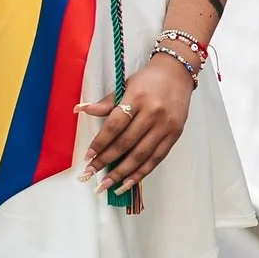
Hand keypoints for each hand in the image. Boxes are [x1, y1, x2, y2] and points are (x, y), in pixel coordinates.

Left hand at [77, 54, 193, 194]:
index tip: (88, 156)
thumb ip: (106, 103)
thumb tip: (80, 109)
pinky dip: (141, 173)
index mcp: (137, 97)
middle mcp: (152, 113)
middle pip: (126, 142)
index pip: (115, 125)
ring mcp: (165, 126)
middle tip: (91, 173)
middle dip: (107, 160)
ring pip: (141, 155)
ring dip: (122, 173)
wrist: (178, 73)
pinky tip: (127, 182)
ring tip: (106, 184)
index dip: (100, 142)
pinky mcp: (174, 135)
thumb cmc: (148, 79)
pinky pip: (156, 159)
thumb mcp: (126, 84)